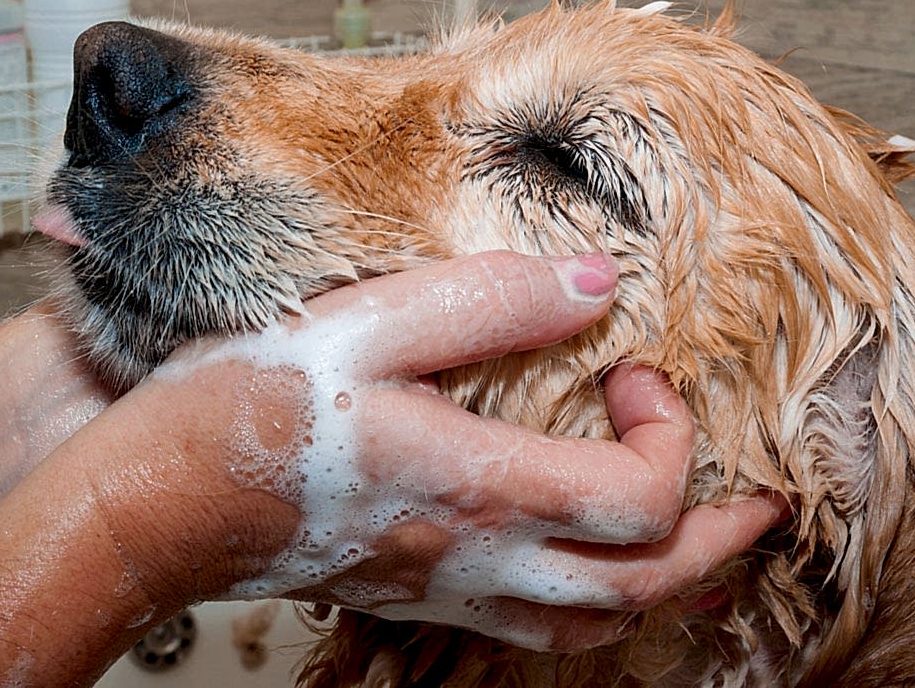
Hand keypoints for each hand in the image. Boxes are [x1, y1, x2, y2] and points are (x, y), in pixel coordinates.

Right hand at [96, 251, 785, 650]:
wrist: (157, 504)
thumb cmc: (246, 413)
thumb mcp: (365, 323)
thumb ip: (487, 301)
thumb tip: (594, 283)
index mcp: (480, 484)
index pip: (640, 500)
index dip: (674, 438)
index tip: (639, 375)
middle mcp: (480, 554)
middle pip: (644, 585)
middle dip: (719, 541)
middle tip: (756, 495)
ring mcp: (450, 586)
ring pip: (597, 627)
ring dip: (665, 583)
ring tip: (695, 537)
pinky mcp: (419, 593)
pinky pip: (537, 631)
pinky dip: (593, 606)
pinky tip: (584, 566)